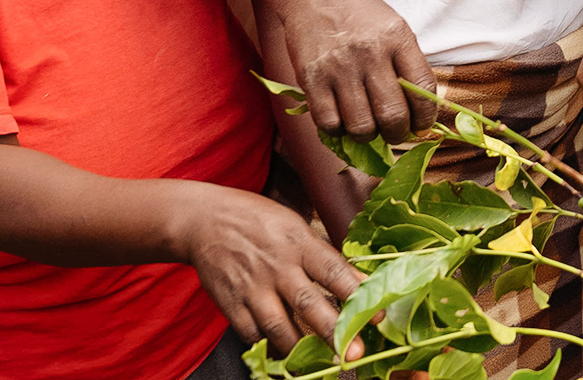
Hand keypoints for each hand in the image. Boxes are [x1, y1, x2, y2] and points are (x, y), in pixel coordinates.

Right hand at [176, 185, 365, 355]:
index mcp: (299, 242)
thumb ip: (321, 253)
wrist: (204, 220)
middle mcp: (277, 266)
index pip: (334, 270)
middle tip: (354, 352)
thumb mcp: (294, 225)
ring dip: (302, 348)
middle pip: (308, 303)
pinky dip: (270, 348)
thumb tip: (357, 280)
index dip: (358, 294)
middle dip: (333, 331)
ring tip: (323, 363)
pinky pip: (252, 333)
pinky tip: (286, 357)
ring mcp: (252, 287)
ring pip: (279, 325)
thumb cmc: (258, 220)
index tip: (378, 315)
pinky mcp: (231, 303)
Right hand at [272, 0, 436, 142]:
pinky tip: (341, 120)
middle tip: (394, 132)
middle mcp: (371, 53)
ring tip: (367, 127)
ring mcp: (339, 67)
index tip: (422, 126)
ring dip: (368, 135)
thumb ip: (406, 62)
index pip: (423, 89)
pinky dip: (337, 130)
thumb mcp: (392, 26)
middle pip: (393, 115)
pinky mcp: (311, 78)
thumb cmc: (357, 10)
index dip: (426, 116)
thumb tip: (419, 110)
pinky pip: (328, 122)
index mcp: (398, 38)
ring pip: (361, 126)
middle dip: (398, 133)